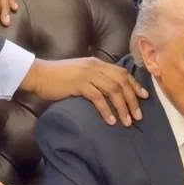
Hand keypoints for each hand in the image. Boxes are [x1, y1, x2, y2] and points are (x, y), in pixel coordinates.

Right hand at [26, 58, 148, 126]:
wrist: (39, 75)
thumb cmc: (58, 77)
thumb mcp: (80, 72)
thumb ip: (95, 77)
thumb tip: (109, 91)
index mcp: (97, 63)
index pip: (122, 73)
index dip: (135, 85)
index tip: (144, 97)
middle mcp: (95, 66)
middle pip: (121, 82)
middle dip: (132, 100)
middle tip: (138, 116)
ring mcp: (87, 74)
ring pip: (113, 90)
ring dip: (122, 107)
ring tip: (127, 121)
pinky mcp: (79, 84)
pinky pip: (98, 98)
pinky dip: (106, 110)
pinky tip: (110, 121)